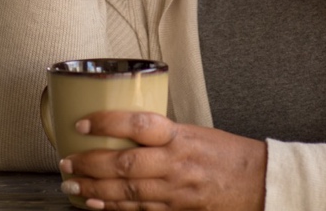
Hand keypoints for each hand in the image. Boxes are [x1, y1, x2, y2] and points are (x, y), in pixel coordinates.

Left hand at [60, 111, 266, 210]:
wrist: (259, 184)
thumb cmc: (227, 154)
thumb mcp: (194, 131)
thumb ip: (161, 133)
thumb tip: (123, 128)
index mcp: (180, 136)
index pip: (138, 124)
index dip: (107, 122)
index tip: (82, 122)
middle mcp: (175, 163)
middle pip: (125, 163)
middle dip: (89, 164)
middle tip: (65, 162)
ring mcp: (175, 191)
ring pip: (127, 191)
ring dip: (94, 189)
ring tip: (70, 185)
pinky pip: (139, 210)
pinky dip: (114, 207)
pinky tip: (95, 203)